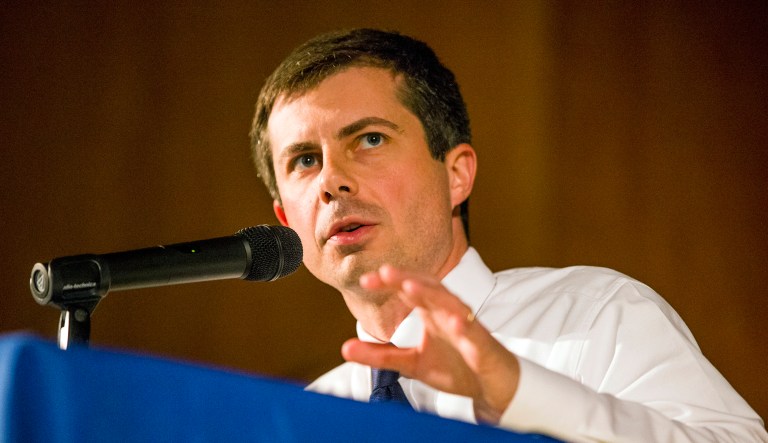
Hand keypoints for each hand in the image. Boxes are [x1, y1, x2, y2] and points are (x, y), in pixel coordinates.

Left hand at [341, 264, 519, 423]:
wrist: (491, 387)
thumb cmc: (455, 367)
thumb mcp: (411, 363)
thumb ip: (380, 355)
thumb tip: (344, 348)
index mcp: (431, 313)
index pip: (409, 290)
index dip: (389, 283)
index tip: (366, 280)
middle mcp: (449, 313)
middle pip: (428, 288)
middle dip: (407, 279)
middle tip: (384, 272)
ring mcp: (468, 327)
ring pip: (451, 304)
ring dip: (433, 294)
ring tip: (411, 287)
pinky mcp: (483, 345)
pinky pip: (475, 333)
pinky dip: (465, 326)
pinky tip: (455, 323)